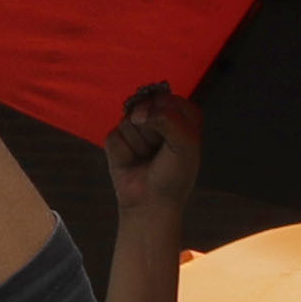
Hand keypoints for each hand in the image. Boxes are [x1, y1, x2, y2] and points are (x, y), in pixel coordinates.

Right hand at [104, 85, 203, 221]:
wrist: (152, 203)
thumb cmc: (174, 175)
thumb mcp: (186, 145)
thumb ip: (169, 118)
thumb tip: (138, 113)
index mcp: (180, 113)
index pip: (166, 98)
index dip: (167, 119)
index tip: (174, 140)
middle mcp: (157, 116)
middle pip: (144, 105)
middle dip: (151, 131)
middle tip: (159, 150)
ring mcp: (135, 126)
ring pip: (128, 120)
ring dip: (139, 145)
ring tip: (146, 158)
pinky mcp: (116, 139)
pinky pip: (114, 136)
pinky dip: (124, 153)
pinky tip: (132, 162)